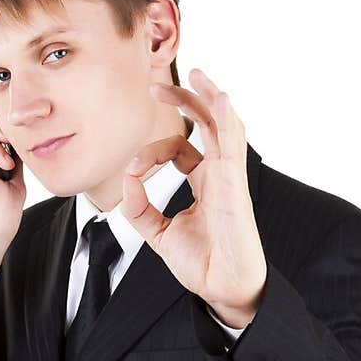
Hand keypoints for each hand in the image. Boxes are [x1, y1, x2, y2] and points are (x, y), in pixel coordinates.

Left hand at [120, 69, 266, 326]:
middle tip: (157, 83)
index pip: (180, 149)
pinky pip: (233, 145)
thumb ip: (140, 208)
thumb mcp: (158, 233)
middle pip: (207, 125)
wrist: (222, 288)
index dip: (152, 152)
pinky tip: (219, 99)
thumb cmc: (202, 263)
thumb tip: (125, 181)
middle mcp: (220, 175)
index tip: (132, 169)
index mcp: (205, 183)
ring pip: (225, 125)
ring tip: (196, 73)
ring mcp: (230, 178)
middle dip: (185, 99)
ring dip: (210, 97)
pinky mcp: (235, 186)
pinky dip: (226, 119)